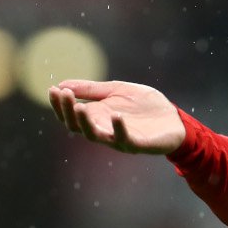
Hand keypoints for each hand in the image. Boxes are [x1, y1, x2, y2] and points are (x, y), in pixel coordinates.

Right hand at [49, 79, 185, 153]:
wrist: (175, 119)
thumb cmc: (146, 106)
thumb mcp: (118, 90)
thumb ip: (93, 89)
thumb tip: (62, 84)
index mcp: (97, 117)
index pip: (71, 113)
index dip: (59, 104)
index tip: (52, 89)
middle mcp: (104, 130)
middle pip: (77, 125)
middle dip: (67, 110)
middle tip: (64, 95)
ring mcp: (119, 138)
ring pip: (95, 135)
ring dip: (85, 122)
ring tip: (79, 107)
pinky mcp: (137, 143)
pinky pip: (124, 139)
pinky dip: (119, 128)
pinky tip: (116, 115)